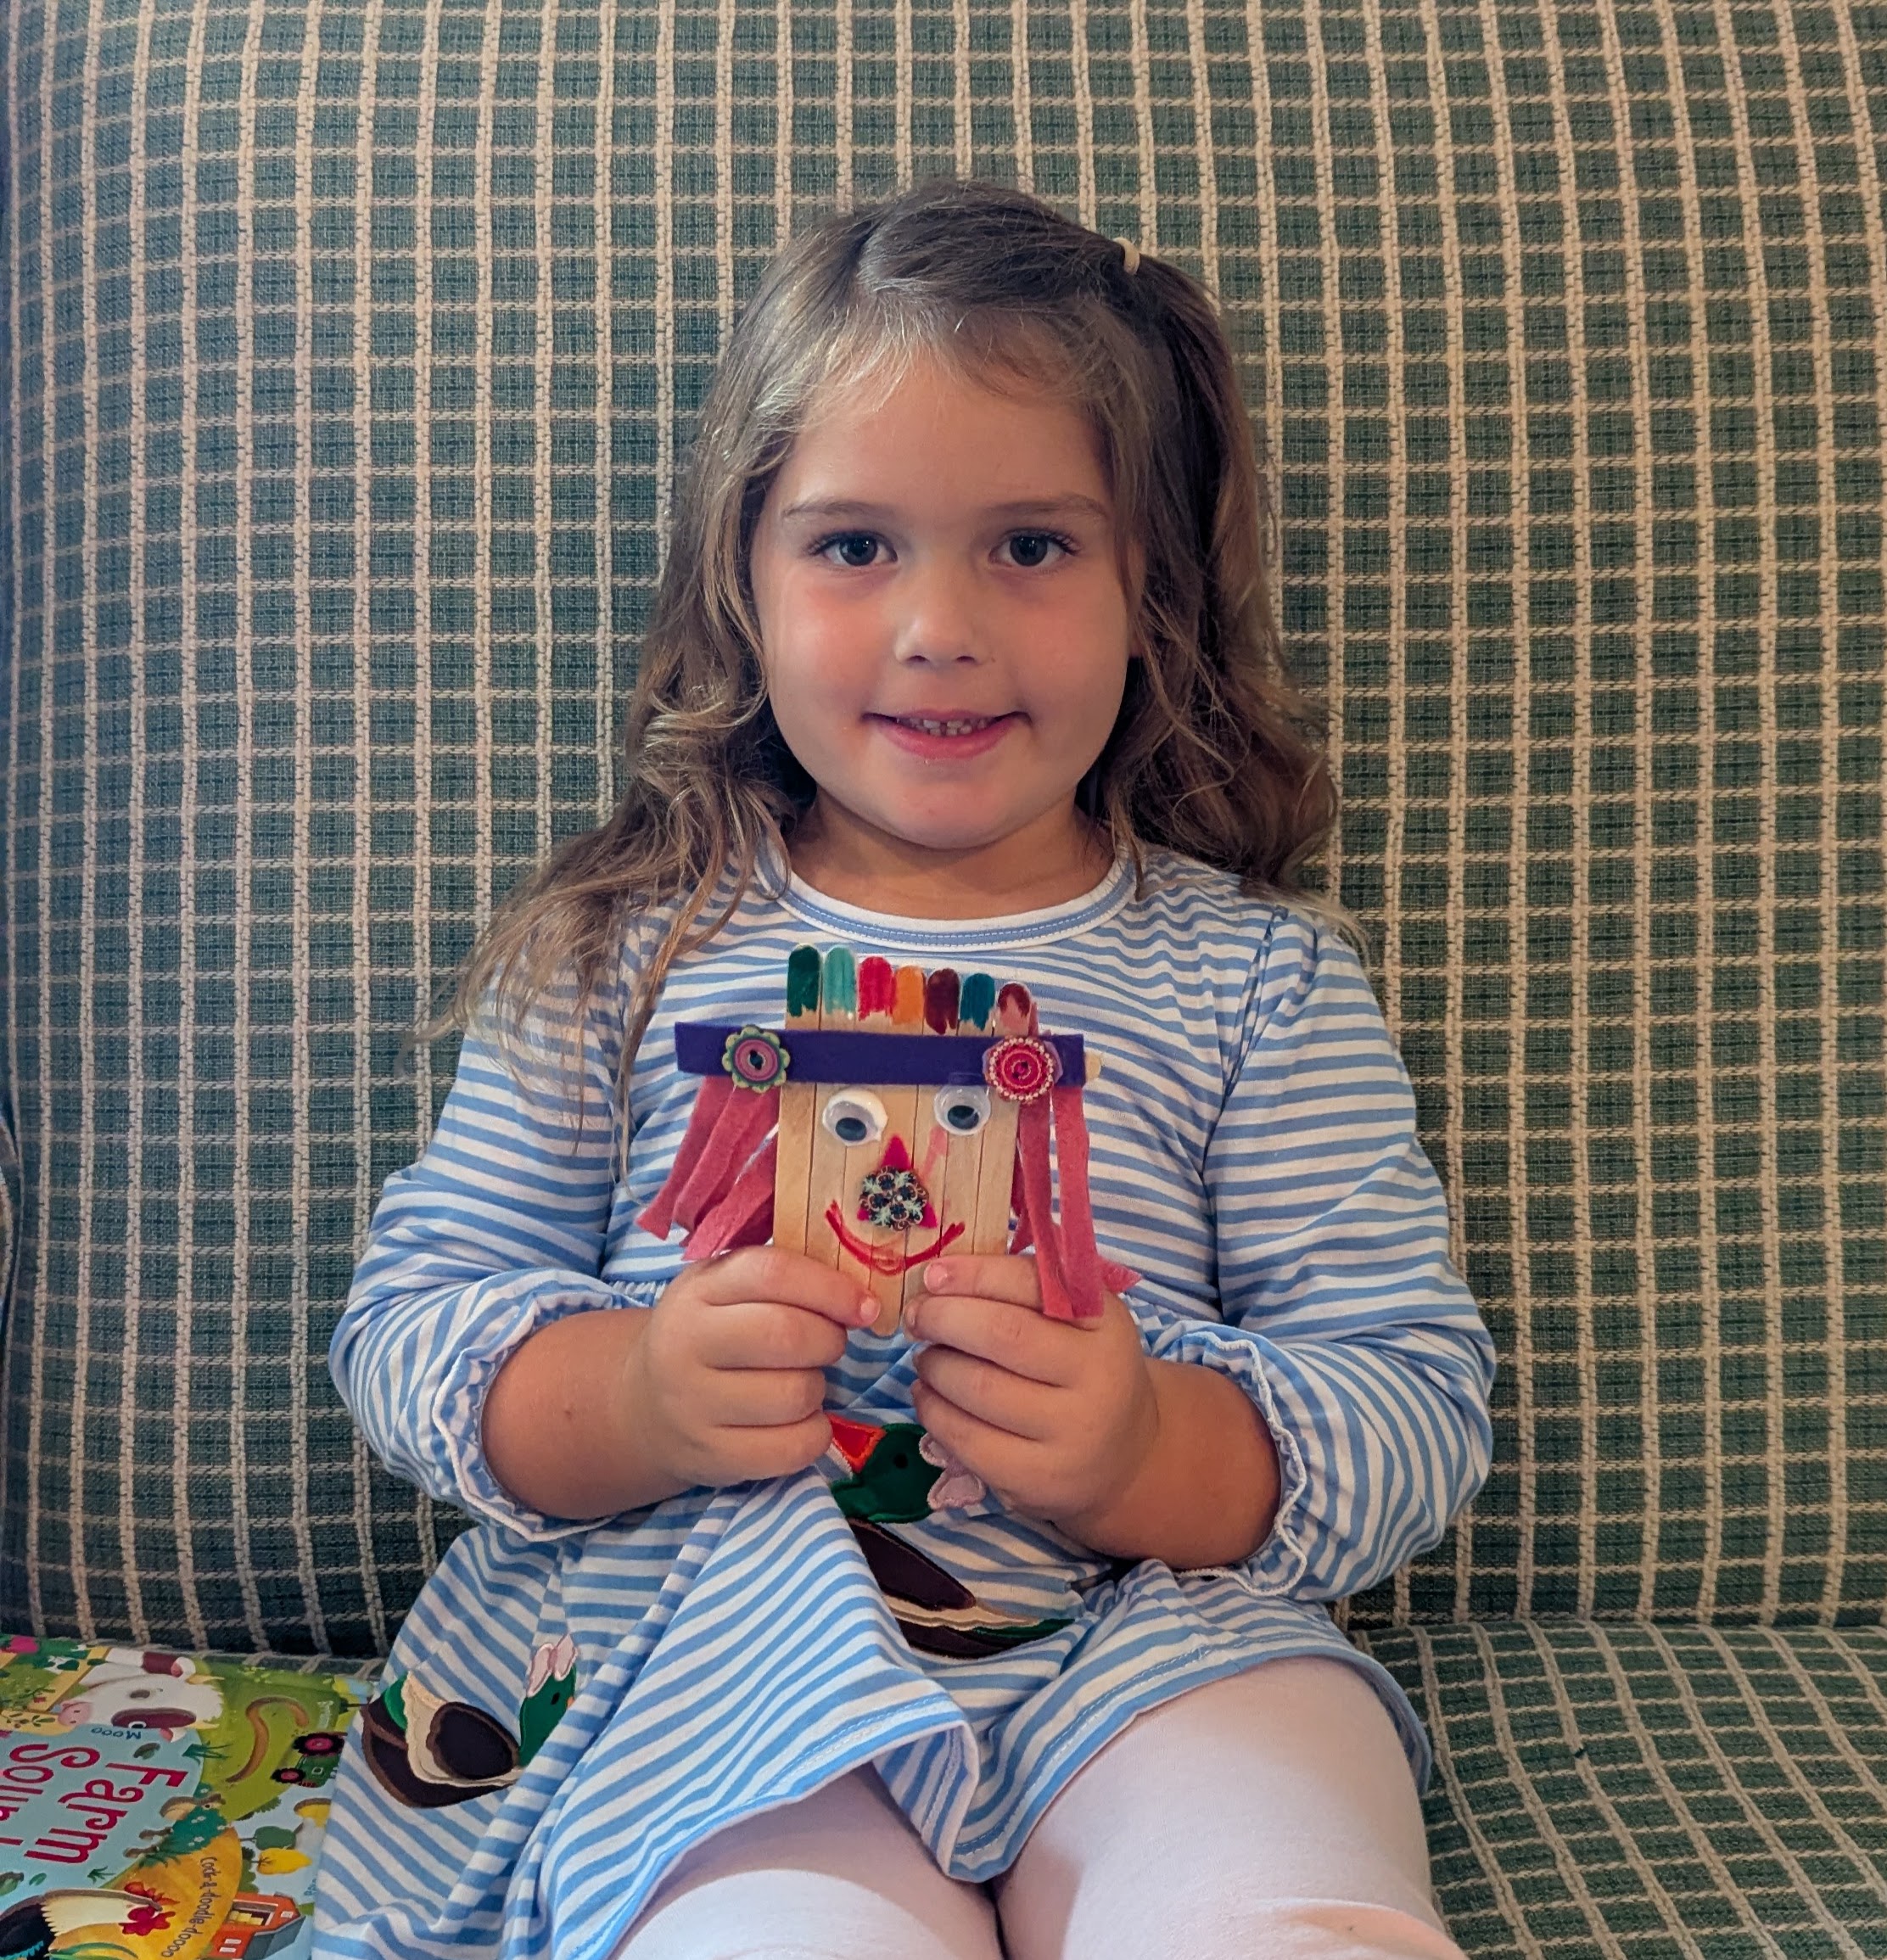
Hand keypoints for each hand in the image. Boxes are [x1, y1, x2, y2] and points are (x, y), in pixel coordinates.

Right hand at [627, 1248, 878, 1490]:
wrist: (645, 1407)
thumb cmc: (708, 1336)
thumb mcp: (725, 1290)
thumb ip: (783, 1279)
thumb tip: (862, 1295)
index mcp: (698, 1289)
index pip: (773, 1274)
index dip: (831, 1289)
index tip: (865, 1307)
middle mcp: (687, 1344)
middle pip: (787, 1335)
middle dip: (829, 1340)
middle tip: (829, 1344)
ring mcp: (694, 1405)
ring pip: (795, 1394)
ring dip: (818, 1388)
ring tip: (799, 1381)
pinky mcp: (712, 1456)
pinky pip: (793, 1448)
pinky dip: (815, 1433)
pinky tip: (799, 1421)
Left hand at [903, 1255, 1158, 1537]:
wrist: (1123, 1455)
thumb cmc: (1082, 1370)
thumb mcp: (1077, 1321)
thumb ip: (1026, 1290)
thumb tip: (941, 1276)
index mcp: (1106, 1323)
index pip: (1033, 1284)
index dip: (975, 1275)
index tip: (933, 1274)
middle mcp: (1098, 1378)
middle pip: (1002, 1335)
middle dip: (944, 1319)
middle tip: (918, 1317)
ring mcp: (1071, 1434)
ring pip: (979, 1389)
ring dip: (934, 1366)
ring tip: (926, 1357)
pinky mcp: (1039, 1479)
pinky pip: (968, 1440)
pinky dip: (934, 1411)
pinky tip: (928, 1396)